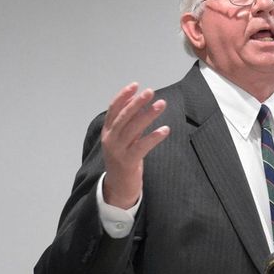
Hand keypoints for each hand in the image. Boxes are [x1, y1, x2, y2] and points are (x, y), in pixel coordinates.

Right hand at [101, 82, 169, 208]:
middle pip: (123, 117)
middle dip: (137, 102)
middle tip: (150, 91)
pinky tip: (165, 129)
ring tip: (161, 104)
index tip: (136, 85)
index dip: (124, 96)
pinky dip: (154, 137)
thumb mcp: (123, 140)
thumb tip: (140, 104)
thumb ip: (129, 124)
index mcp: (108, 132)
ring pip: (133, 129)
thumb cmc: (124, 160)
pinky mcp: (128, 162)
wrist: (118, 188)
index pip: (114, 109)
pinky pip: (142, 146)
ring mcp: (117, 151)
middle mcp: (110, 139)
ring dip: (148, 115)